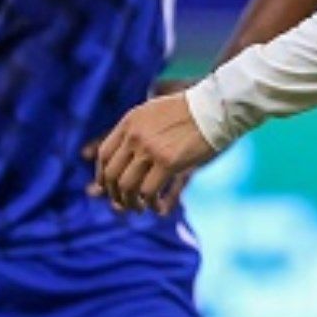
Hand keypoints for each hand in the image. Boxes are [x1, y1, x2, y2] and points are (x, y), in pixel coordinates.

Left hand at [90, 94, 216, 214]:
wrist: (214, 109)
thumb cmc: (190, 112)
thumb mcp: (154, 113)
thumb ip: (137, 131)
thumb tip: (122, 155)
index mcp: (130, 122)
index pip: (104, 154)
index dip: (102, 176)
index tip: (107, 188)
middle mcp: (135, 136)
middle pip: (112, 174)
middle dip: (115, 194)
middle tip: (124, 203)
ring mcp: (150, 149)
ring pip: (127, 187)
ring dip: (131, 203)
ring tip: (140, 208)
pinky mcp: (168, 162)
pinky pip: (148, 192)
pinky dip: (150, 203)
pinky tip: (157, 206)